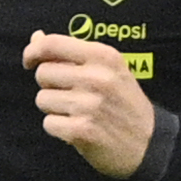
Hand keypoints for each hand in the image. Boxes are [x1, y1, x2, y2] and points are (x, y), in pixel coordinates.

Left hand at [29, 32, 153, 177]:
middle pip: (43, 73)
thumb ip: (72, 53)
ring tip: (78, 112)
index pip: (52, 44)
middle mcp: (97, 77)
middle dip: (50, 85)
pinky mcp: (82, 130)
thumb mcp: (108, 69)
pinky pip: (49, 123)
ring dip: (54, 108)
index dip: (33, 52)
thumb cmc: (124, 103)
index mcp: (103, 56)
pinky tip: (77, 129)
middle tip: (71, 95)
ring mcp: (89, 105)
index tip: (30, 61)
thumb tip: (36, 37)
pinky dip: (59, 128)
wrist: (150, 143)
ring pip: (43, 99)